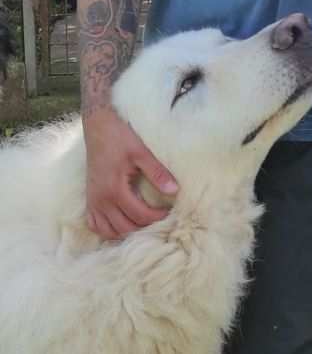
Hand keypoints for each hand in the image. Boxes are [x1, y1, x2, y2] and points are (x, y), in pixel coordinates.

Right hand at [83, 108, 178, 239]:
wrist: (98, 126)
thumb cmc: (119, 137)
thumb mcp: (141, 153)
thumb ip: (158, 173)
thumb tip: (175, 191)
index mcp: (114, 189)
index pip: (140, 215)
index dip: (158, 217)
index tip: (170, 211)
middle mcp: (101, 200)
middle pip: (125, 228)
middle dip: (144, 228)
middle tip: (159, 221)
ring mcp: (93, 201)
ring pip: (109, 231)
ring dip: (127, 233)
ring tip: (143, 224)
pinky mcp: (89, 198)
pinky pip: (95, 225)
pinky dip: (108, 230)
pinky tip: (121, 224)